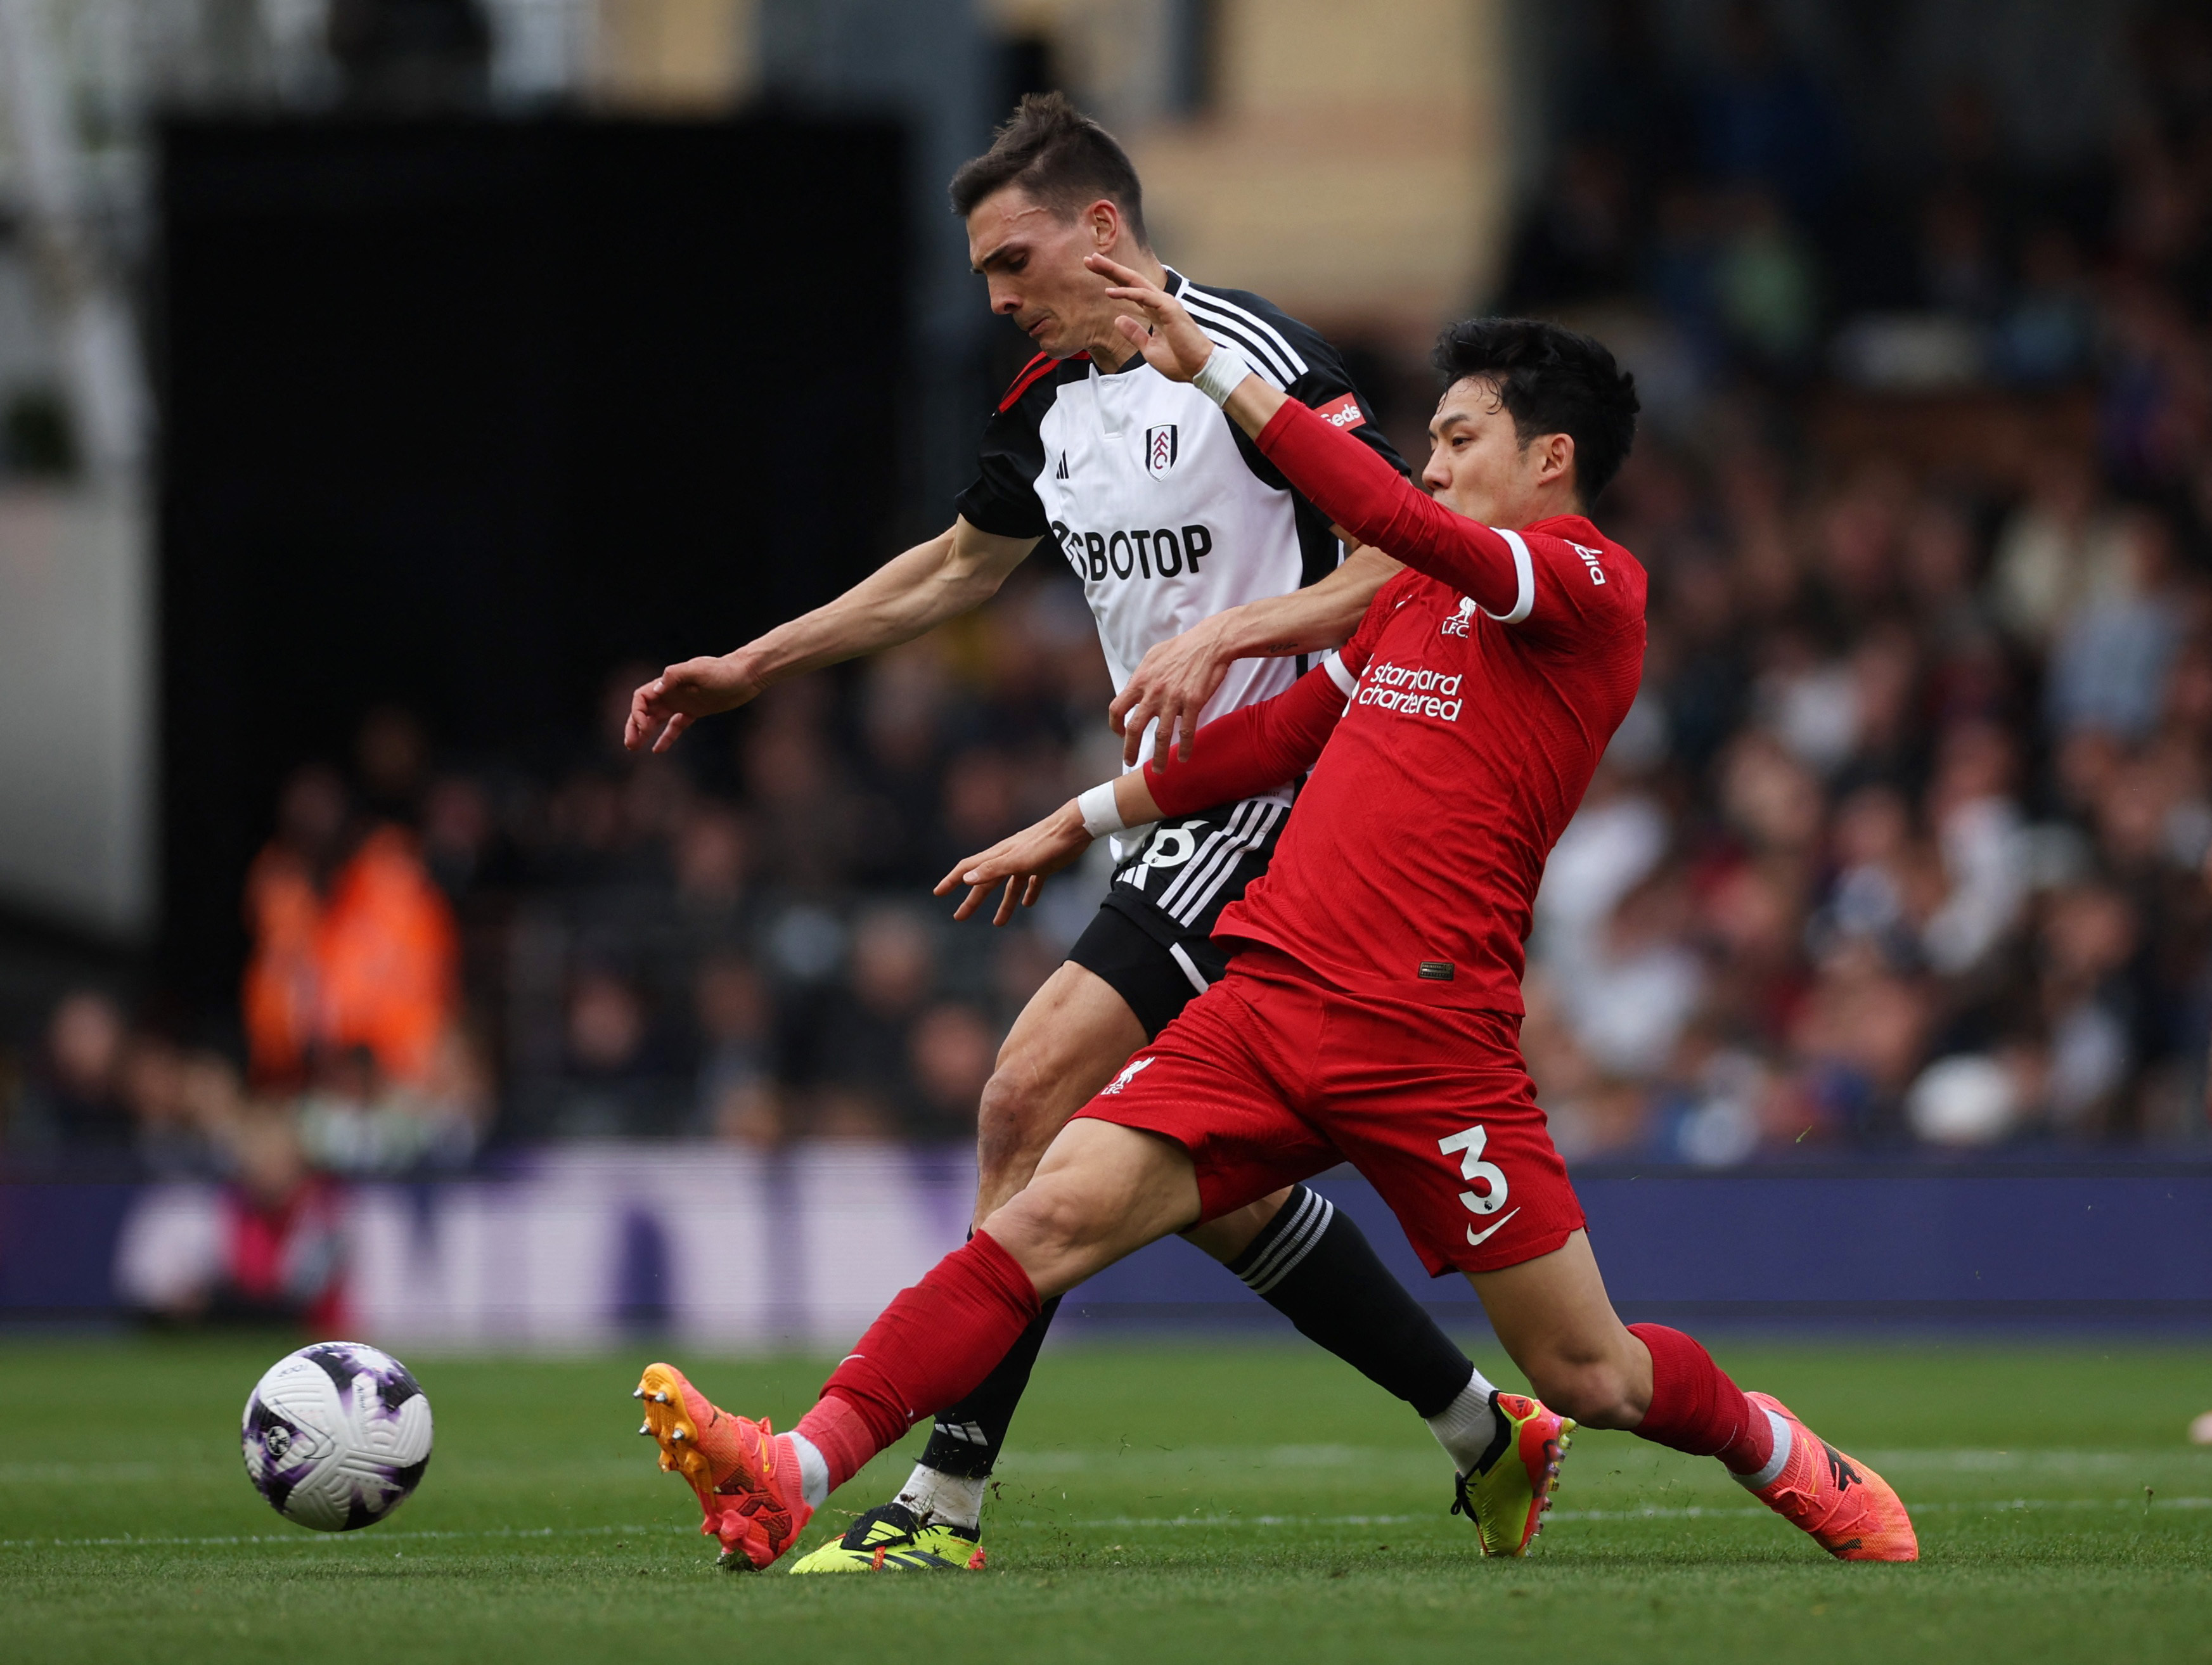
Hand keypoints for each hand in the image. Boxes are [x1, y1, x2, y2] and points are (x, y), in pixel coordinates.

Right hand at [623, 655, 761, 752]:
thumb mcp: (698, 670)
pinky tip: (657, 750)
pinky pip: (675, 726)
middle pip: (644, 710)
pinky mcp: (695, 711)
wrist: (746, 675)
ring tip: (634, 748)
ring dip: (644, 733)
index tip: (644, 728)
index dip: (637, 713)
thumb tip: (655, 690)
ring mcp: (682, 702)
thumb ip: (675, 676)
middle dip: (634, 726)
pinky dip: (666, 737)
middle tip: (630, 744)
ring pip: (656, 720)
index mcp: (668, 682)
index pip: (642, 698)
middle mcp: (671, 692)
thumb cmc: (723, 671)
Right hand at [934, 803, 1093, 925]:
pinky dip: (1029, 893)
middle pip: (986, 882)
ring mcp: (1026, 862)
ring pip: (1009, 886)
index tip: (938, 892)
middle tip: (959, 917)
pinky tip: (1028, 904)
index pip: (968, 869)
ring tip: (999, 923)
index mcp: (998, 856)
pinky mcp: (1043, 865)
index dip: (951, 880)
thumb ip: (992, 869)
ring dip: (1003, 904)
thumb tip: (966, 879)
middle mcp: (1008, 859)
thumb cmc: (1045, 843)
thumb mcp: (1017, 860)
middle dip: (972, 900)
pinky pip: (1032, 883)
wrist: (1075, 828)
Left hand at [1084, 253, 1219, 381]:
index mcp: (1154, 311)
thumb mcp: (1149, 348)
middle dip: (1110, 269)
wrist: (1199, 369)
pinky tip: (1110, 291)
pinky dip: (1127, 293)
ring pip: (1136, 282)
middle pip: (1131, 280)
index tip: (1094, 271)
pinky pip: (1145, 296)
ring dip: (1115, 272)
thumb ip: (1134, 333)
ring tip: (1095, 263)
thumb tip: (1118, 319)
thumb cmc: (1179, 361)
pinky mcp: (1169, 309)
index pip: (1130, 290)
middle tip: (1089, 259)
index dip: (1112, 279)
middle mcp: (1159, 303)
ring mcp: (1165, 303)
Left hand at [1111, 616, 1231, 764]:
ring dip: (1158, 757)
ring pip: (1161, 736)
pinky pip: (1186, 732)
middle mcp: (1153, 692)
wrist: (1210, 642)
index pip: (1117, 708)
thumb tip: (1134, 689)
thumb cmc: (1182, 647)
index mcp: (1140, 680)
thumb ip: (1142, 675)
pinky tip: (1183, 758)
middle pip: (1134, 728)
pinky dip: (1184, 748)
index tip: (1120, 734)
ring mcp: (1173, 699)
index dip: (1115, 725)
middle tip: (1130, 761)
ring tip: (1158, 770)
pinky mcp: (1193, 703)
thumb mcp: (1153, 656)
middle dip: (1130, 749)